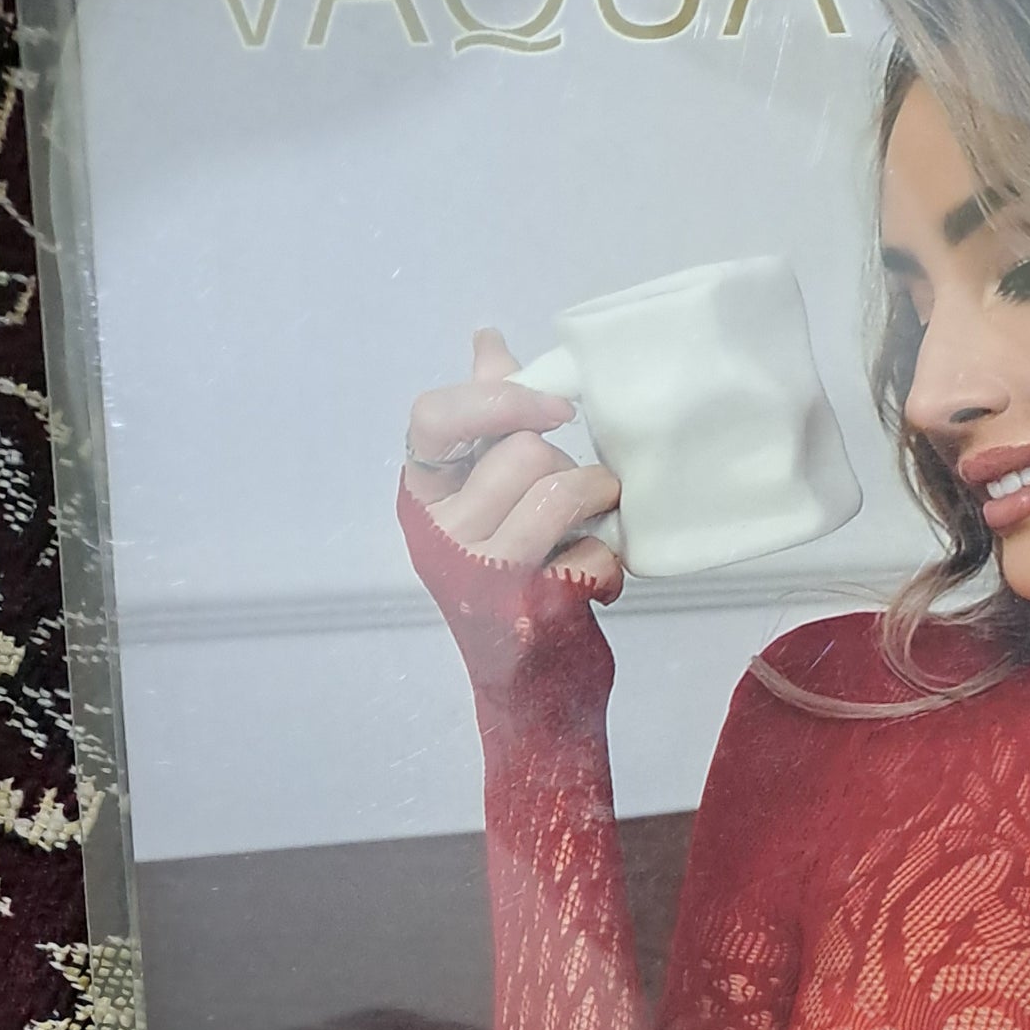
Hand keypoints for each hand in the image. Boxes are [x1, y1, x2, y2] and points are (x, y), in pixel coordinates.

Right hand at [404, 328, 623, 599]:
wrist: (527, 688)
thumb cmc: (507, 578)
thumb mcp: (479, 499)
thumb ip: (484, 419)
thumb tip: (487, 341)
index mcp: (420, 498)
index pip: (434, 416)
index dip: (501, 399)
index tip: (557, 410)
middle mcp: (439, 536)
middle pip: (523, 451)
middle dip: (566, 466)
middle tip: (571, 499)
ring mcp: (482, 575)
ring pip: (560, 492)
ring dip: (596, 500)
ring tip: (592, 523)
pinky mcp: (532, 610)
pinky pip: (594, 550)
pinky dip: (609, 561)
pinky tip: (592, 578)